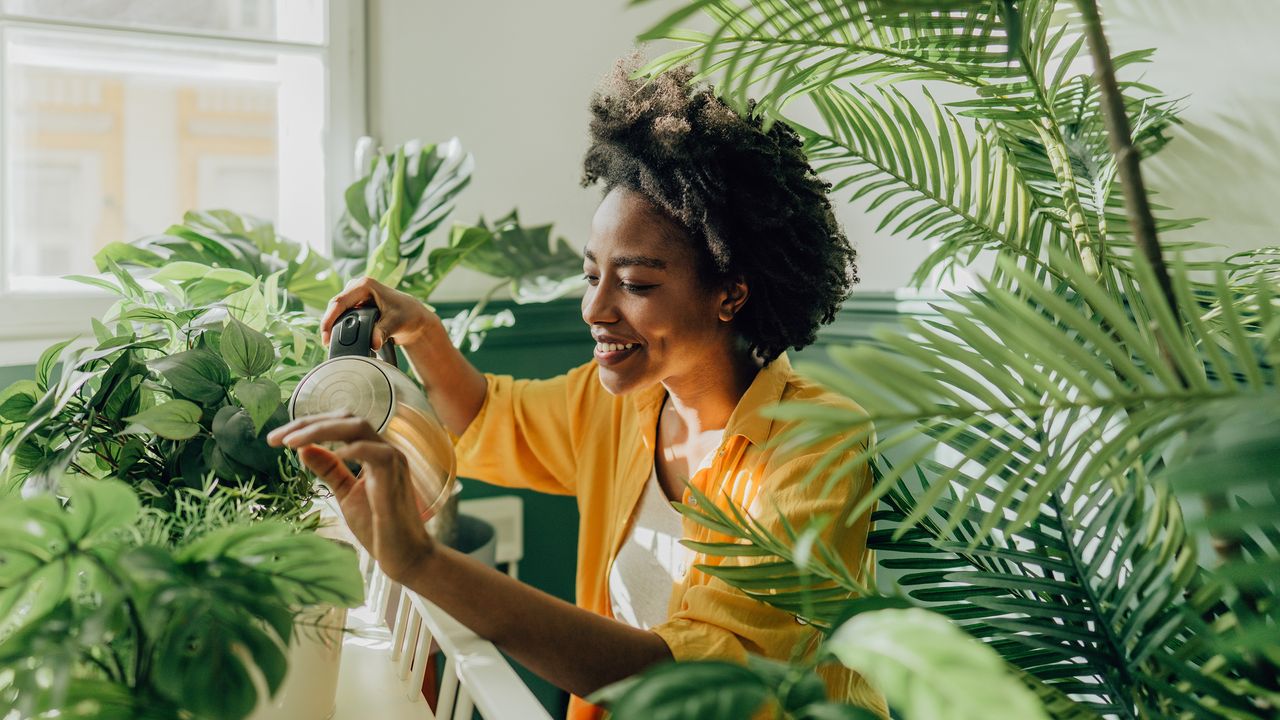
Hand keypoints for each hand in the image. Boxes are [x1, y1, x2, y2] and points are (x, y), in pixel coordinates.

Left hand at [267, 411, 433, 582]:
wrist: (405, 555)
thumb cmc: (379, 527)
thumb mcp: (345, 494)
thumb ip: (329, 470)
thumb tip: (303, 449)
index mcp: (372, 452)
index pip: (339, 424)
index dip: (307, 426)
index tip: (276, 439)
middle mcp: (384, 449)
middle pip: (346, 418)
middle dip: (307, 423)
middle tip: (275, 438)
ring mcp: (392, 459)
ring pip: (357, 426)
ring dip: (320, 430)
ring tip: (291, 442)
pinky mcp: (395, 474)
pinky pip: (373, 451)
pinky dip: (348, 450)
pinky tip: (325, 457)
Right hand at [322, 276, 440, 351]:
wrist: (413, 317)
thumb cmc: (407, 315)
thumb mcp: (396, 323)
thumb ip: (383, 332)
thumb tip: (373, 344)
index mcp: (365, 285)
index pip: (340, 302)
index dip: (329, 320)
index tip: (326, 337)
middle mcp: (357, 287)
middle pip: (334, 307)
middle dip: (329, 325)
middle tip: (327, 345)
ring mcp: (354, 296)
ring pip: (336, 312)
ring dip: (332, 327)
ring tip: (331, 344)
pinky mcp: (354, 305)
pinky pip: (341, 315)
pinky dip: (338, 327)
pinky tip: (336, 339)